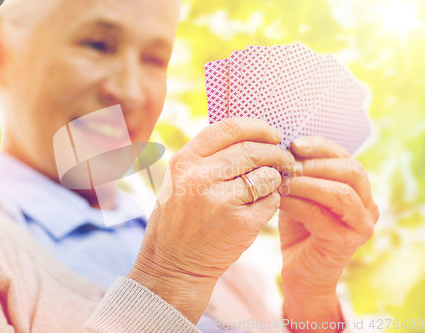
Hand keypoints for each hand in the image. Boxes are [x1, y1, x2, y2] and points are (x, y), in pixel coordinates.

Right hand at [127, 118, 294, 322]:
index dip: (257, 127)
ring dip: (274, 179)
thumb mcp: (179, 181)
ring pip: (265, 175)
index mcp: (184, 161)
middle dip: (275, 152)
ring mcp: (220, 201)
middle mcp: (200, 177)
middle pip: (252, 150)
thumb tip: (250, 137)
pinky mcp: (239, 224)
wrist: (173, 265)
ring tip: (270, 185)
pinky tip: (261, 207)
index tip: (272, 134)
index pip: (228, 127)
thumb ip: (207, 158)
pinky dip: (272, 202)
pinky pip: (270, 202)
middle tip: (284, 159)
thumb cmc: (179, 220)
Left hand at [279, 136, 378, 331]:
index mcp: (359, 190)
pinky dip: (297, 203)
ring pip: (341, 192)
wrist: (300, 271)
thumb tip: (284, 149)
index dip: (320, 147)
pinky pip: (320, 215)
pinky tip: (279, 200)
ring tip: (282, 181)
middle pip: (351, 171)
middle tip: (287, 164)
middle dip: (316, 163)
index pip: (345, 158)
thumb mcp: (301, 195)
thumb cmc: (299, 229)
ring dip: (307, 183)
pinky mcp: (345, 242)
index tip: (293, 144)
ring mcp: (361, 225)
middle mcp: (367, 206)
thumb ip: (301, 175)